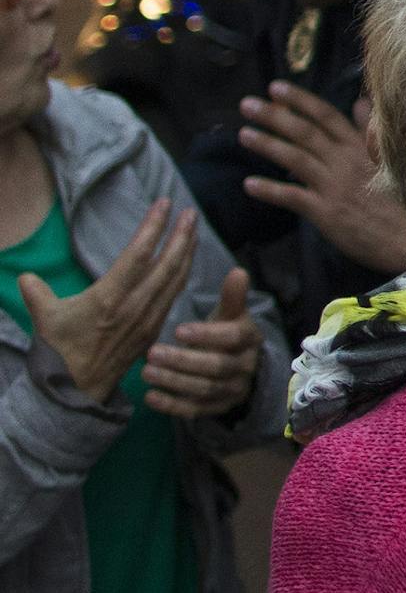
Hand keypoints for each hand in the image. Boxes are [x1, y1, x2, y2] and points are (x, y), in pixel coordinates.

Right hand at [21, 201, 194, 402]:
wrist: (77, 389)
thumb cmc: (59, 351)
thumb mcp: (45, 318)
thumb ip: (37, 293)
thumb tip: (25, 276)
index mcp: (109, 298)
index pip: (137, 255)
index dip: (153, 227)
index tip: (164, 204)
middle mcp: (134, 306)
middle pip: (166, 265)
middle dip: (180, 236)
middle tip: (190, 212)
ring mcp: (148, 318)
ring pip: (175, 279)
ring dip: (186, 252)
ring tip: (193, 229)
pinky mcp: (153, 329)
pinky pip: (173, 296)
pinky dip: (183, 275)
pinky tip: (187, 261)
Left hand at [143, 266, 259, 419]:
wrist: (237, 366)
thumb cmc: (225, 333)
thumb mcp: (229, 314)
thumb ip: (232, 296)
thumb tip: (238, 271)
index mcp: (250, 339)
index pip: (233, 337)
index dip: (206, 334)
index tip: (178, 330)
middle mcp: (246, 366)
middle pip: (216, 367)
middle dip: (183, 361)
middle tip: (152, 353)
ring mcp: (233, 390)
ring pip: (204, 389)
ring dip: (173, 381)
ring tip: (146, 372)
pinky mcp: (218, 409)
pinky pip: (196, 410)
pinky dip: (172, 405)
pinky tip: (150, 397)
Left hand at [239, 85, 405, 275]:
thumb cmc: (402, 200)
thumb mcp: (390, 158)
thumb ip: (370, 131)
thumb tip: (362, 102)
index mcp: (360, 147)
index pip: (326, 116)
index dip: (300, 100)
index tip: (276, 88)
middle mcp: (345, 161)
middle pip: (305, 132)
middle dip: (274, 116)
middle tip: (247, 105)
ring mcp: (334, 186)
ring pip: (296, 159)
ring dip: (268, 145)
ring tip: (244, 135)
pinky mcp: (327, 212)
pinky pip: (293, 197)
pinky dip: (270, 190)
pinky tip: (250, 184)